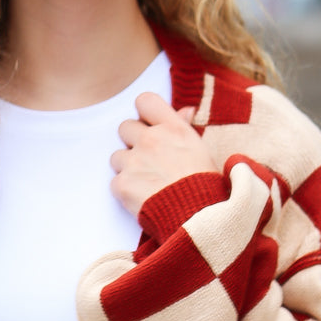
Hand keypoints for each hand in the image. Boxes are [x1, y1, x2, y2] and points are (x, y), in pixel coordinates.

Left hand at [110, 92, 218, 217]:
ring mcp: (134, 161)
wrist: (198, 219)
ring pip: (117, 156)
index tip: (150, 127)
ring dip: (127, 167)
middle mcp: (151, 139)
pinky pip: (115, 181)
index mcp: (173, 128)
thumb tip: (185, 110)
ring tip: (147, 183)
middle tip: (148, 160)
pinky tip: (142, 198)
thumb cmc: (205, 187)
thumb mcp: (202, 151)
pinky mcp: (122, 184)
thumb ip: (185, 128)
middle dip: (132, 142)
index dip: (144, 114)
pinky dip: (125, 190)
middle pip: (125, 127)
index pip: (144, 101)